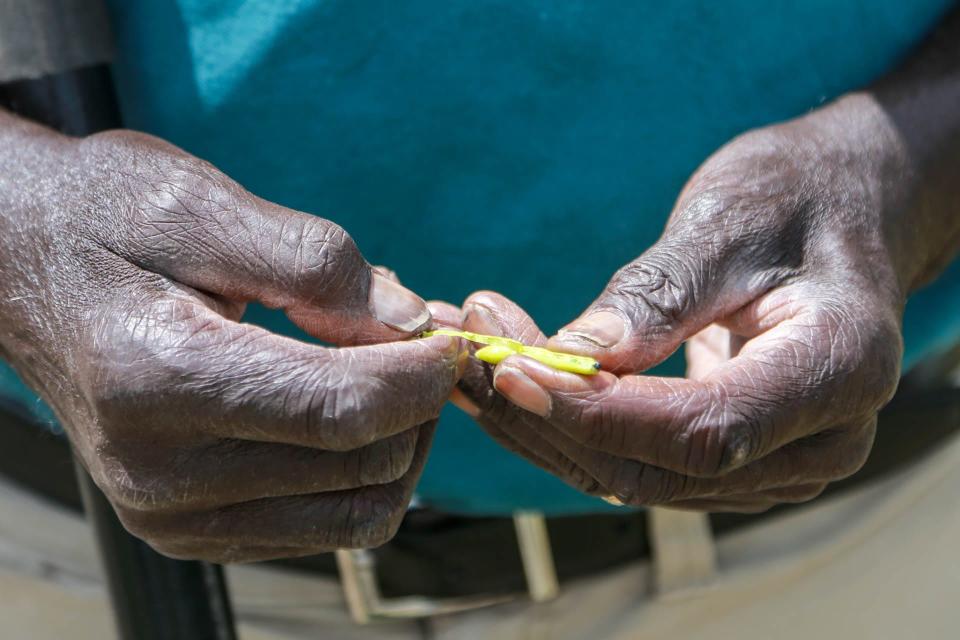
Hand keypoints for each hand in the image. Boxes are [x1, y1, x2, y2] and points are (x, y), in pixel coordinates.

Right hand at [0, 115, 464, 560]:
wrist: (22, 268)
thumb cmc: (106, 219)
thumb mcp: (201, 204)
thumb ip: (314, 263)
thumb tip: (410, 324)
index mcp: (161, 382)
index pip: (341, 410)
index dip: (422, 376)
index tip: (453, 337)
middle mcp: (160, 473)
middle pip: (360, 465)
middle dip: (418, 402)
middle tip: (417, 338)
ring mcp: (171, 516)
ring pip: (356, 512)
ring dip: (400, 442)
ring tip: (387, 372)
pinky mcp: (188, 530)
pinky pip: (322, 526)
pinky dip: (361, 472)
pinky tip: (350, 408)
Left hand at [454, 99, 941, 511]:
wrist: (845, 210)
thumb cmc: (797, 197)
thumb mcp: (732, 221)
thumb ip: (663, 293)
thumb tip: (578, 351)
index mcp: (838, 372)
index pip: (703, 431)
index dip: (598, 413)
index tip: (510, 368)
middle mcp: (817, 442)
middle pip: (655, 469)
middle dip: (548, 414)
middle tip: (470, 342)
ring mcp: (775, 462)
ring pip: (631, 475)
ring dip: (541, 423)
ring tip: (470, 353)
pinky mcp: (731, 458)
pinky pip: (635, 459)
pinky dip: (565, 422)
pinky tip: (510, 374)